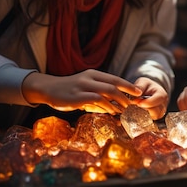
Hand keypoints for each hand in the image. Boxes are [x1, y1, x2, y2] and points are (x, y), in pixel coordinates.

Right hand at [22, 69, 142, 114]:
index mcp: (93, 74)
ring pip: (107, 91)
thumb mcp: (86, 86)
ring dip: (118, 101)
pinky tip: (111, 111)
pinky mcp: (77, 97)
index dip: (128, 85)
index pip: (115, 78)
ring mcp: (83, 86)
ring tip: (124, 110)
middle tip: (134, 104)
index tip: (139, 92)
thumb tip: (116, 102)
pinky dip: (106, 106)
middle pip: (114, 84)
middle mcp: (89, 78)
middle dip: (126, 95)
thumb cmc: (69, 90)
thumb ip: (99, 92)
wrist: (48, 89)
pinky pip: (96, 100)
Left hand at [129, 77, 168, 119]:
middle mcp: (163, 105)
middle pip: (155, 111)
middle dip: (144, 109)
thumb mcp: (143, 82)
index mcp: (162, 95)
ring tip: (136, 108)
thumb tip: (136, 92)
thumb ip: (140, 86)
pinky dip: (142, 118)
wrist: (150, 92)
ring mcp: (160, 113)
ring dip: (143, 114)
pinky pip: (149, 121)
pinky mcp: (155, 119)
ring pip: (152, 118)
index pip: (157, 100)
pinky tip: (137, 112)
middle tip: (135, 105)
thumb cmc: (147, 87)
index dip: (147, 102)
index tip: (137, 102)